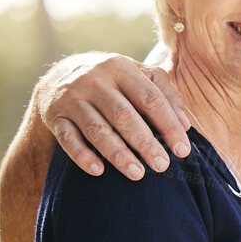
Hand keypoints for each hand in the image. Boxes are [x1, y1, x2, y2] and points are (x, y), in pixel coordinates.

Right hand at [37, 53, 190, 178]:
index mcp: (120, 68)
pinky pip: (67, 139)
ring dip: (117, 154)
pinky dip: (82, 155)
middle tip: (162, 165)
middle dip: (145, 143)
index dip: (168, 125)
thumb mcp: (138, 76)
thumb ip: (165, 93)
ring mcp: (72, 98)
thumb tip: (185, 124)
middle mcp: (94, 80)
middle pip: (123, 116)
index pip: (150, 99)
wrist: (59, 77)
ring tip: (137, 174)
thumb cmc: (113, 81)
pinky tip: (98, 171)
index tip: (182, 150)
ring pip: (97, 129)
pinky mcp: (55, 116)